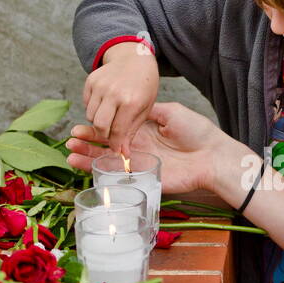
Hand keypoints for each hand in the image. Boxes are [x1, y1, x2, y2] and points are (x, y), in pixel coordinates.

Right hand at [67, 101, 224, 193]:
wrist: (213, 155)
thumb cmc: (197, 131)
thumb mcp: (171, 113)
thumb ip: (149, 111)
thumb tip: (128, 105)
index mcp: (144, 131)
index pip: (115, 129)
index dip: (98, 128)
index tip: (81, 124)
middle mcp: (139, 147)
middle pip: (107, 146)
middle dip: (88, 142)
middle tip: (70, 139)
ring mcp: (140, 163)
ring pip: (108, 161)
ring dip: (88, 157)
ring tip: (70, 153)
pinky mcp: (144, 177)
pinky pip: (118, 175)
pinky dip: (100, 171)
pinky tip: (84, 166)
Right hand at [81, 42, 159, 156]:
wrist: (134, 58)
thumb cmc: (144, 85)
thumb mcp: (145, 108)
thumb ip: (132, 130)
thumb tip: (122, 153)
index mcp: (131, 101)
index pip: (118, 131)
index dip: (116, 144)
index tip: (116, 151)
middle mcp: (113, 93)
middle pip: (100, 125)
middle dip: (103, 136)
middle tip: (110, 137)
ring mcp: (100, 85)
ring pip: (90, 116)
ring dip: (98, 122)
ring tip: (110, 118)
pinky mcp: (90, 81)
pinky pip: (86, 104)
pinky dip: (93, 110)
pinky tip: (105, 105)